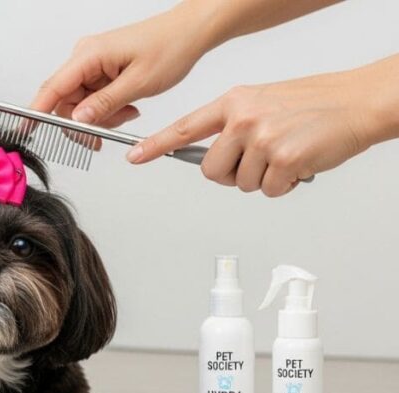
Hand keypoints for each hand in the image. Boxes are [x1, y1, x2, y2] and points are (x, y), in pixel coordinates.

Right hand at [30, 3, 216, 127]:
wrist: (190, 32)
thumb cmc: (170, 47)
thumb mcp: (138, 83)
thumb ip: (104, 104)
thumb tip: (77, 120)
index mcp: (89, 55)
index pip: (52, 88)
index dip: (35, 112)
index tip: (25, 131)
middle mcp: (85, 57)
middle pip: (64, 102)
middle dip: (83, 122)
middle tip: (104, 135)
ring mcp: (92, 64)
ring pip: (80, 104)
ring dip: (100, 117)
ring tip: (127, 114)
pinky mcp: (101, 69)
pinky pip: (92, 98)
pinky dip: (107, 109)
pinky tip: (127, 107)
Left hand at [127, 61, 398, 196]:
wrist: (356, 102)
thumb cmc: (313, 104)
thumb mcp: (262, 102)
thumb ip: (233, 124)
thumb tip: (211, 153)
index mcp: (233, 102)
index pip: (185, 128)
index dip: (156, 145)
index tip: (134, 157)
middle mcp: (243, 119)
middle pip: (211, 171)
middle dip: (233, 175)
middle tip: (259, 161)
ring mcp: (262, 138)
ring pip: (242, 184)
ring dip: (264, 179)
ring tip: (286, 155)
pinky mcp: (283, 159)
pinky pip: (270, 191)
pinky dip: (285, 185)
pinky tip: (299, 163)